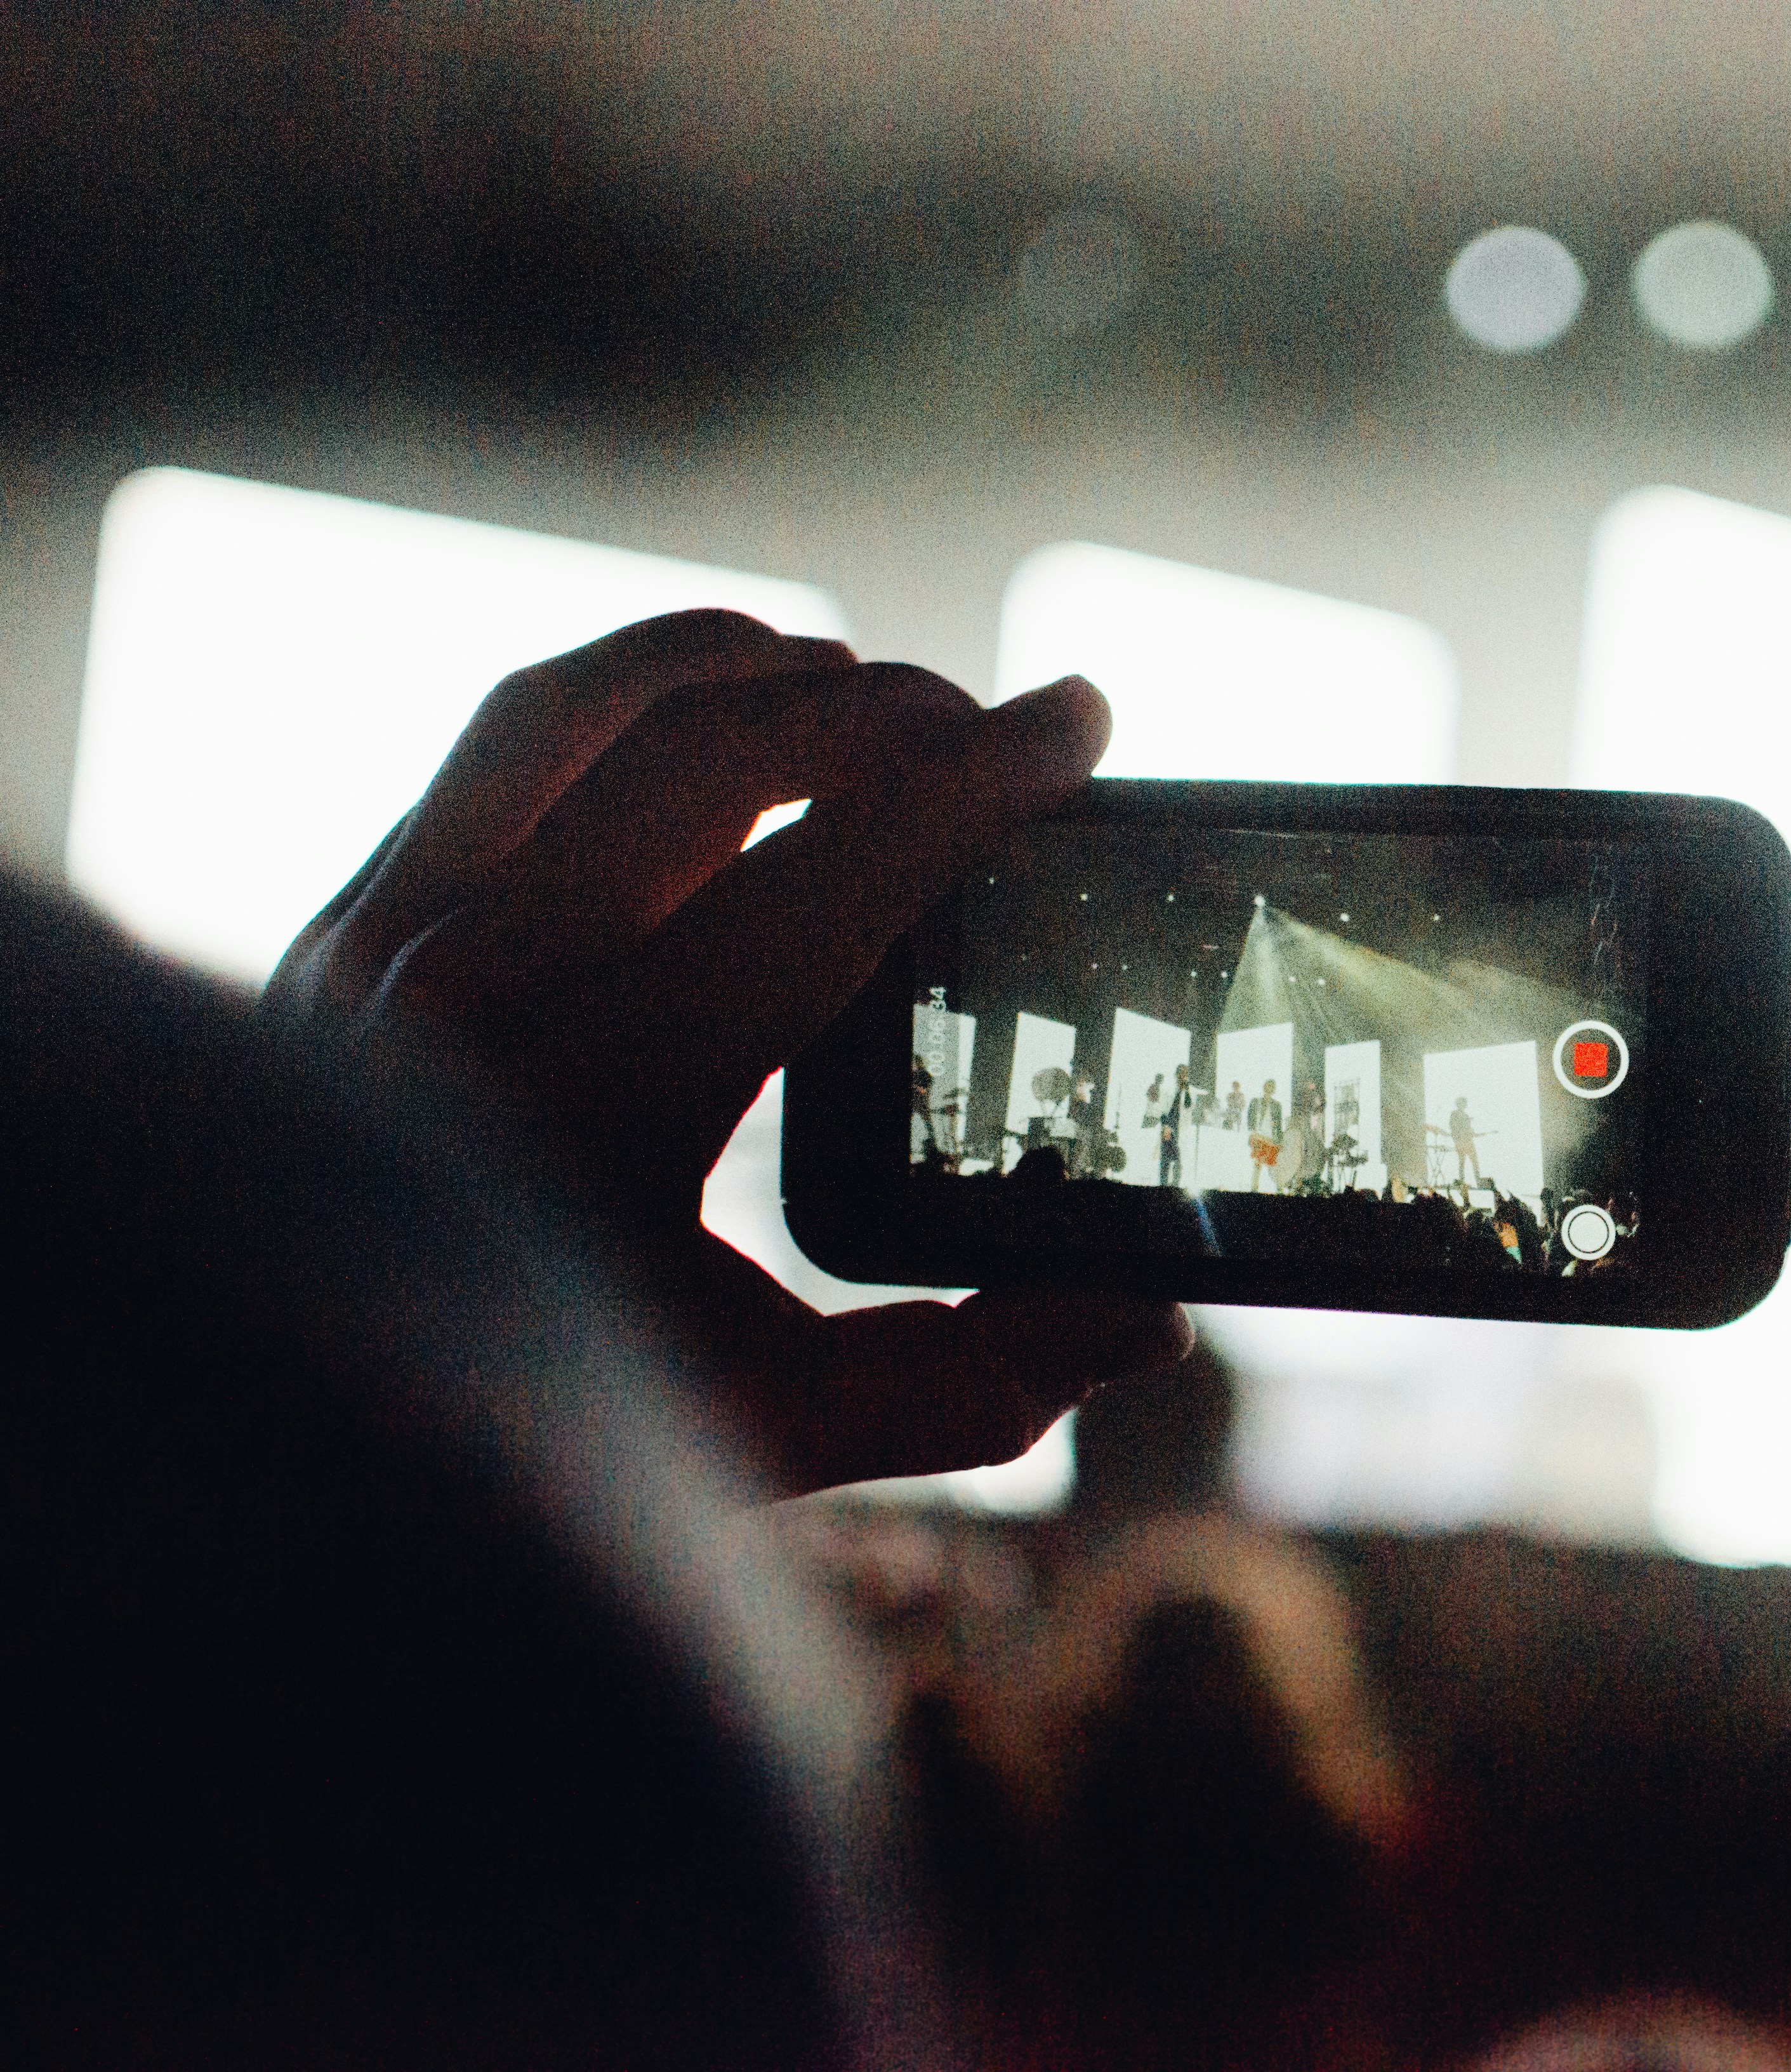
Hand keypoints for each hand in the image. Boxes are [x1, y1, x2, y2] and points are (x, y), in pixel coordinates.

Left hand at [263, 609, 1191, 1493]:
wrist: (291, 1440)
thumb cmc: (544, 1426)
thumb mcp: (768, 1431)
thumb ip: (964, 1379)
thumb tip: (1149, 1318)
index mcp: (595, 1105)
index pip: (821, 881)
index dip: (970, 785)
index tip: (1078, 717)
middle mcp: (470, 991)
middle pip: (711, 756)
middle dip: (884, 711)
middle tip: (995, 726)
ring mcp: (382, 935)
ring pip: (584, 705)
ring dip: (744, 668)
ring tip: (862, 686)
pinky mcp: (344, 914)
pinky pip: (503, 736)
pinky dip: (628, 693)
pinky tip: (716, 714)